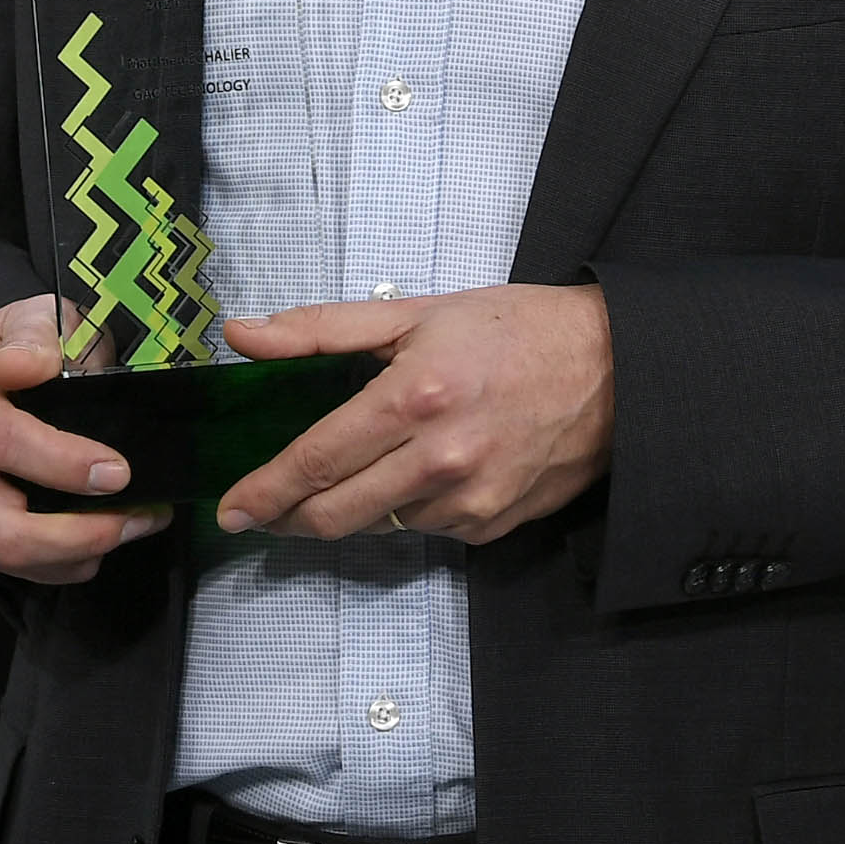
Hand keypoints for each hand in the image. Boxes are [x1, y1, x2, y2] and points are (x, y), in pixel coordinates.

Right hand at [0, 295, 172, 581]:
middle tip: (138, 514)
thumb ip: (35, 335)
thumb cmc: (30, 346)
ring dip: (82, 550)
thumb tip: (21, 366)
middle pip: (1, 525)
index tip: (118, 472)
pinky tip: (107, 533)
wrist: (7, 369)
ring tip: (136, 521)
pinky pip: (18, 569)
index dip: (61, 464)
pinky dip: (70, 561)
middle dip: (78, 533)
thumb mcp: (39, 318)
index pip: (0, 442)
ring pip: (9, 556)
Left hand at [216, 283, 613, 545]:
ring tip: (345, 478)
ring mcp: (470, 501)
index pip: (318, 460)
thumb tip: (244, 336)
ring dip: (349, 511)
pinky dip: (407, 510)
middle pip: (337, 515)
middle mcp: (440, 459)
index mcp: (414, 397)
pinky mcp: (493, 527)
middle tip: (261, 511)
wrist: (613, 369)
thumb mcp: (416, 312)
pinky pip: (427, 531)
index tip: (231, 507)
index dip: (266, 489)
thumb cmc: (514, 329)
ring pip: (380, 526)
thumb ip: (321, 329)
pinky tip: (415, 475)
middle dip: (288, 518)